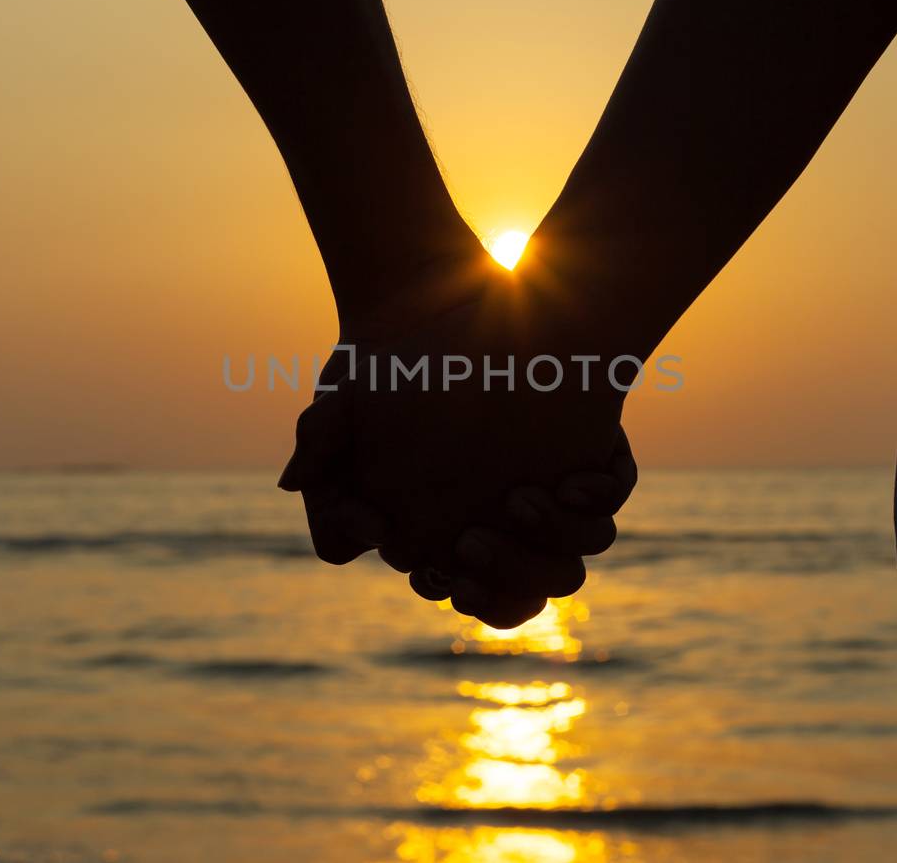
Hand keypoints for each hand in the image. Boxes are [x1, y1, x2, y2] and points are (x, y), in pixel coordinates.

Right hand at [279, 251, 640, 625]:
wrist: (456, 299)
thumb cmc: (390, 359)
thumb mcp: (343, 394)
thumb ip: (317, 443)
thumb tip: (291, 484)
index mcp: (441, 533)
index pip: (451, 587)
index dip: (442, 583)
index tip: (429, 562)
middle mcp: (500, 526)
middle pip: (516, 598)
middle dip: (499, 587)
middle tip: (470, 542)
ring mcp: (549, 500)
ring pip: (566, 565)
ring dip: (546, 551)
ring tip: (518, 499)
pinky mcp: (589, 463)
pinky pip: (605, 505)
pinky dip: (593, 500)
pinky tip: (572, 478)